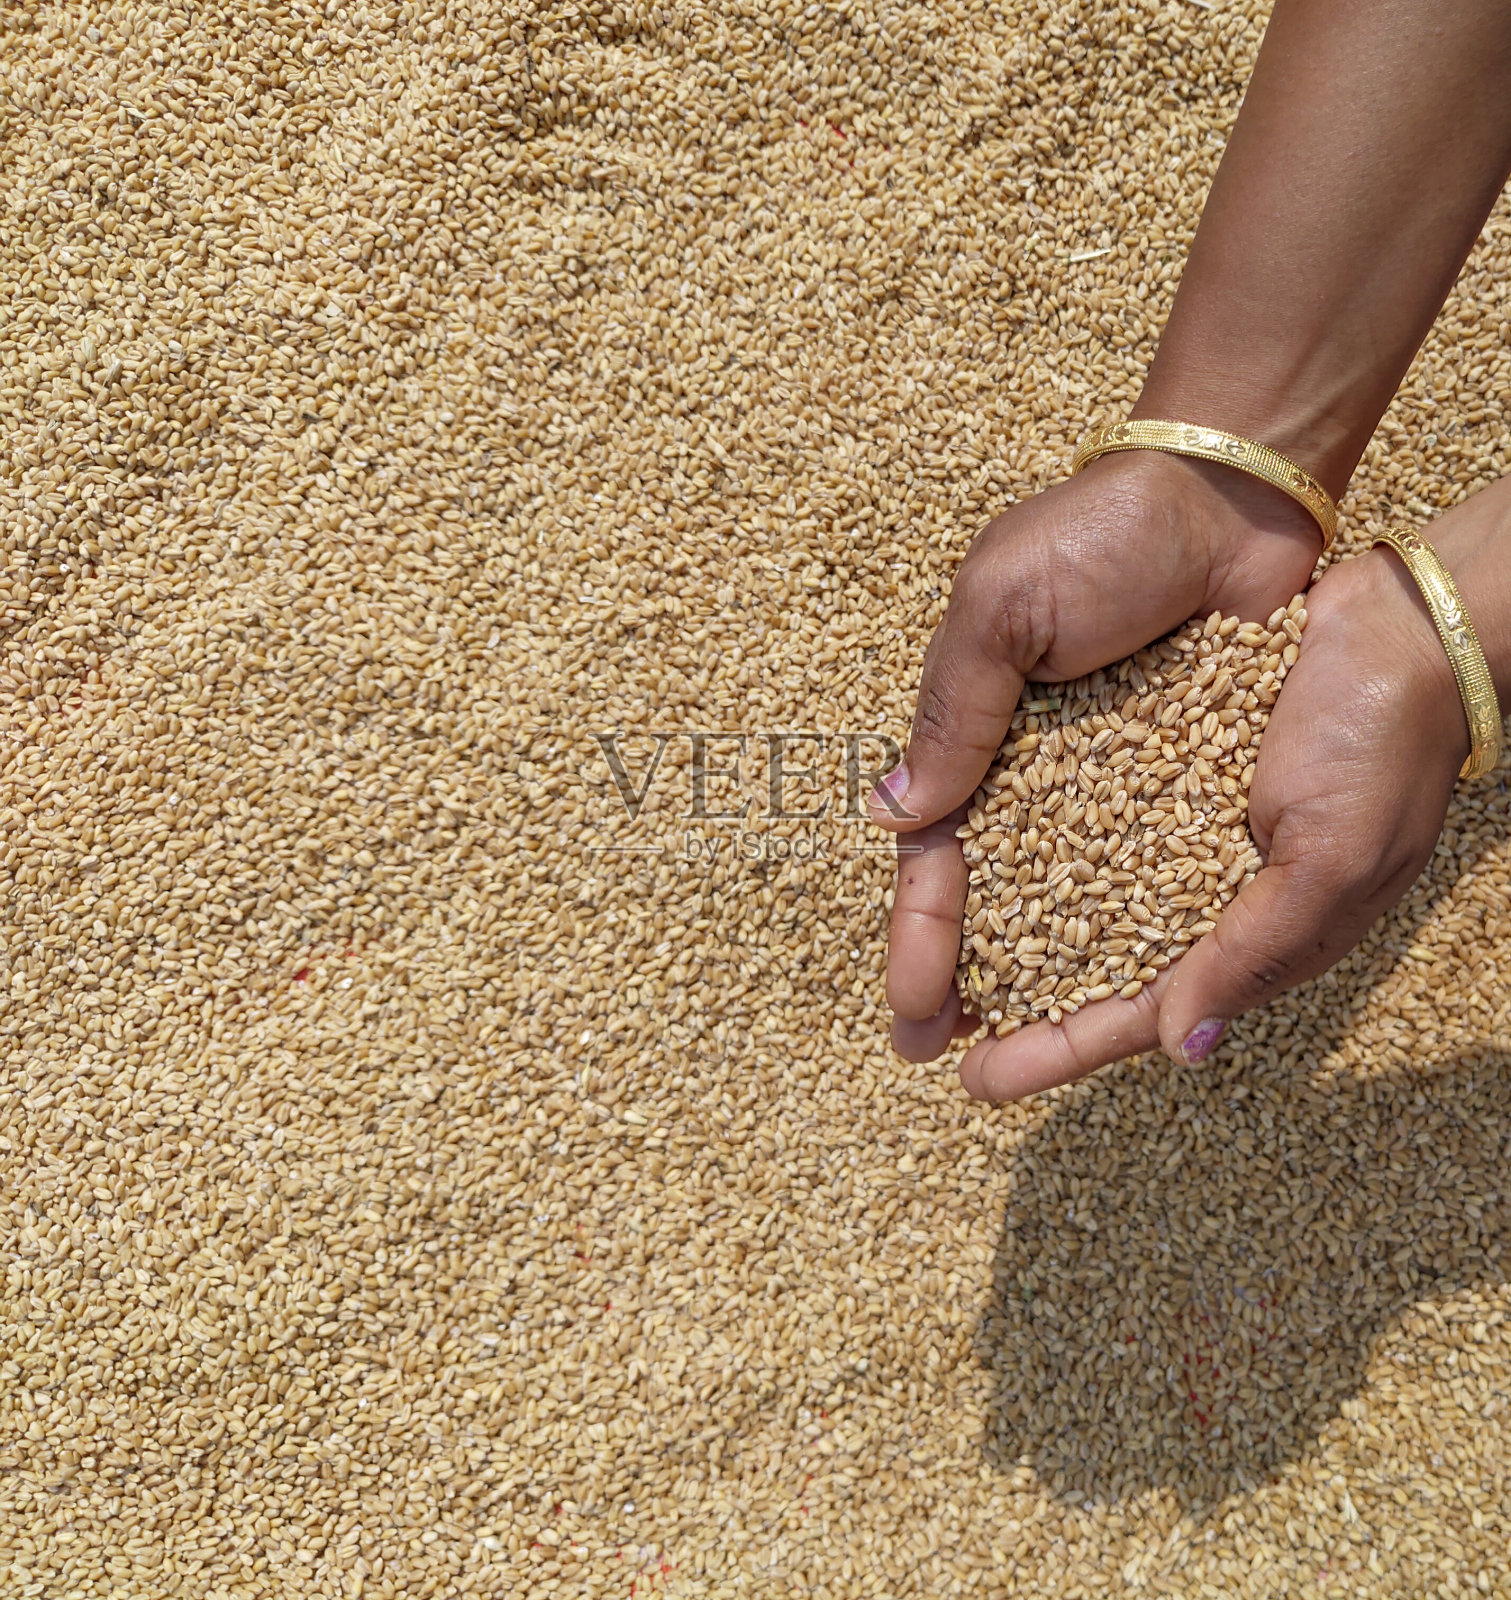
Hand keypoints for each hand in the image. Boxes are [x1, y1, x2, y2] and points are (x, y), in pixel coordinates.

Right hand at [875, 448, 1325, 1061]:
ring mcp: (1113, 790)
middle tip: (947, 1059)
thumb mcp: (996, 611)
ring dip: (1045, 979)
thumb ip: (954, 714)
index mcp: (978, 736)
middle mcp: (1039, 777)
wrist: (1227, 494)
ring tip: (1026, 1055)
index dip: (921, 939)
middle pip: (998, 901)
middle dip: (968, 980)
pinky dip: (1134, 933)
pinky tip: (1125, 993)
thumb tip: (894, 816)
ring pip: (1072, 905)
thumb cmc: (1096, 535)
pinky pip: (1154, 874)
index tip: (912, 1014)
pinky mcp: (1182, 786)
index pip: (938, 860)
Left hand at [958, 492, 1502, 1101]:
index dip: (1056, 1049)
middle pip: (1077, 961)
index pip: (1133, 1010)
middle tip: (917, 1033)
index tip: (975, 1081)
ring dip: (993, 924)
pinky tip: (961, 851)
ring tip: (922, 955)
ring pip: (1060, 892)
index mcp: (1241, 932)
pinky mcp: (1144, 759)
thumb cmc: (1383, 745)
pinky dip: (1015, 838)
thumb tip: (1178, 1045)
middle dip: (1004, 1002)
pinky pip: (1066, 812)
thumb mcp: (1330, 861)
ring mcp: (1162, 823)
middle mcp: (1188, 886)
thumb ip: (1252, 953)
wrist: (1394, 621)